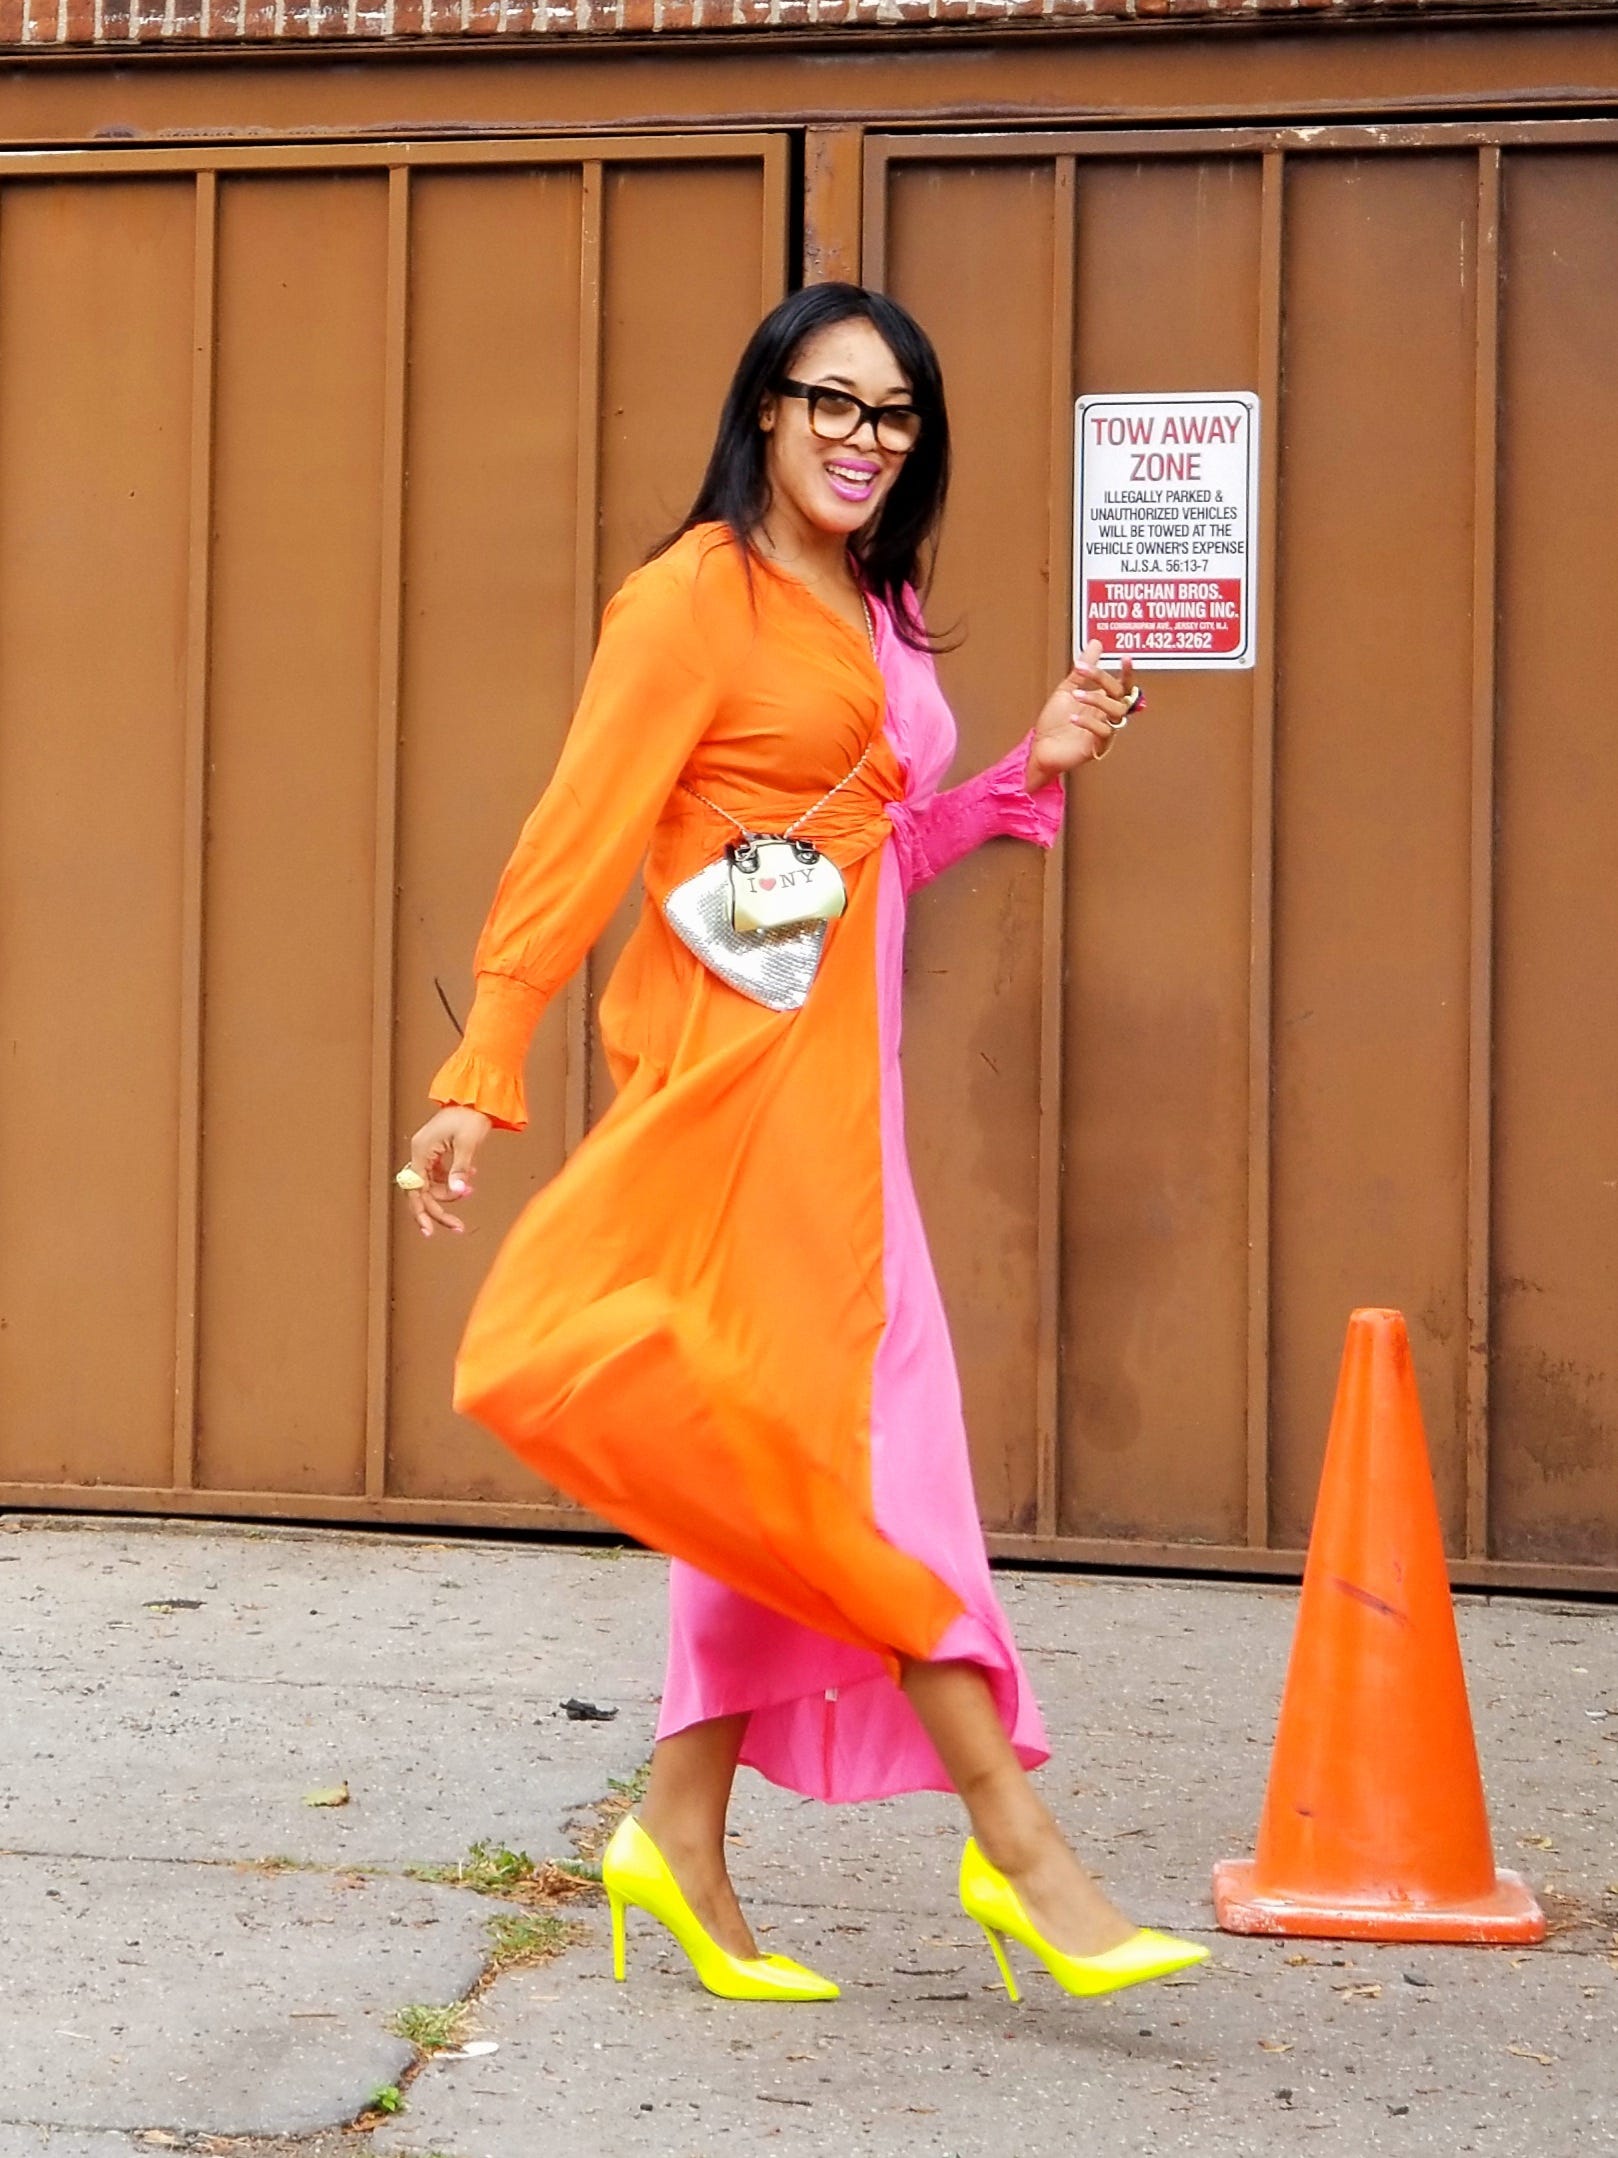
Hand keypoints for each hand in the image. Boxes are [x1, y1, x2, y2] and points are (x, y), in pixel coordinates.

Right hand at [400, 1104, 492, 1239]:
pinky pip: (439, 1175)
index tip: (430, 1231)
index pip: (416, 1190)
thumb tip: (459, 1191)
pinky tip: (470, 1176)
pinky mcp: (437, 1152)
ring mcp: (427, 1152)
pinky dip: (452, 1181)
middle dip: (439, 1210)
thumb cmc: (471, 1116)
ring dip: (449, 1193)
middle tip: (458, 1227)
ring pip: (431, 1185)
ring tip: (469, 1191)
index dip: (423, 1212)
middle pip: (422, 1192)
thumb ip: (460, 1170)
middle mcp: (420, 1153)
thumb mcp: (468, 1144)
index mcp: (422, 1151)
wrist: (476, 1097)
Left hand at [1025, 641, 1136, 790]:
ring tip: (1076, 695)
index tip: (1125, 658)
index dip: (1127, 673)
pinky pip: (1103, 732)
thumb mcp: (1066, 690)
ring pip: (1115, 712)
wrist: (1040, 749)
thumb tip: (1096, 644)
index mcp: (1103, 701)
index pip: (1122, 685)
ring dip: (1095, 699)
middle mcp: (1107, 715)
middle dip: (1102, 679)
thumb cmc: (1055, 723)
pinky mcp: (1097, 747)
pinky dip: (1088, 723)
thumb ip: (1082, 671)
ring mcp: (1104, 731)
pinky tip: (1073, 718)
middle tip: (1084, 671)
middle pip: (1119, 694)